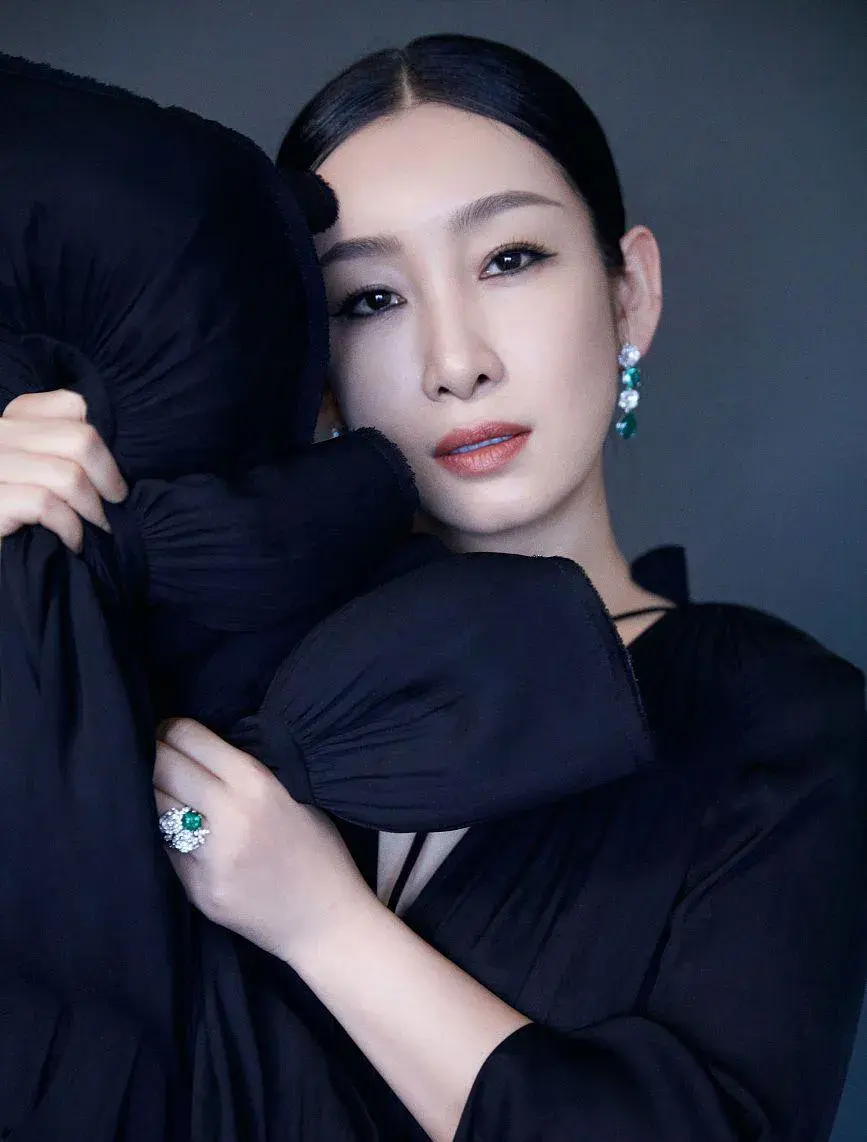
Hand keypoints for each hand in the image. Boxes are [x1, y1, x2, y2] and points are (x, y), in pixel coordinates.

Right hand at [0, 390, 126, 550]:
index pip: (74, 405)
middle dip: (108, 478)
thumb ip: (67, 453)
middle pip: (79, 439)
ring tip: (95, 529)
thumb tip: (124, 456)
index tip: (110, 477)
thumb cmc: (20, 515)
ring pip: (67, 475)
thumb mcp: (40, 472)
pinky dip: (71, 528)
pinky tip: (73, 542)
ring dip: (92, 509)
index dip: (104, 444)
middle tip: (114, 506)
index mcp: (13, 421)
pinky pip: (45, 504)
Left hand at [154, 718, 374, 963]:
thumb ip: (249, 773)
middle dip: (153, 755)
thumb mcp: (296, 795)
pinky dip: (168, 835)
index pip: (190, 739)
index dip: (170, 729)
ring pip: (157, 808)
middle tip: (150, 752)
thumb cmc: (318, 851)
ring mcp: (209, 856)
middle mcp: (229, 815)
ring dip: (155, 795)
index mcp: (256, 783)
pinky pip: (167, 848)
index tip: (166, 730)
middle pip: (163, 769)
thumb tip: (202, 749)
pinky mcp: (197, 888)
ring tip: (163, 790)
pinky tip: (179, 831)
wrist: (326, 921)